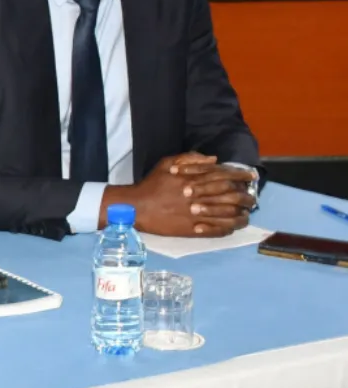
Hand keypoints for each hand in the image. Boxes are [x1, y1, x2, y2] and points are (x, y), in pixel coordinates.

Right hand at [105, 153, 258, 236]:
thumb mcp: (167, 163)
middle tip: (253, 197)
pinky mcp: (192, 229)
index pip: (224, 175)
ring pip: (227, 214)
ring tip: (248, 213)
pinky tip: (234, 226)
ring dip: (241, 213)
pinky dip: (229, 227)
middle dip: (246, 196)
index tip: (251, 177)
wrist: (136, 207)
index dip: (241, 176)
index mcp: (193, 178)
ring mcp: (196, 213)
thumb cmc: (151, 184)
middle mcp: (198, 195)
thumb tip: (214, 160)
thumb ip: (190, 158)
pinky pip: (216, 229)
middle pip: (230, 195)